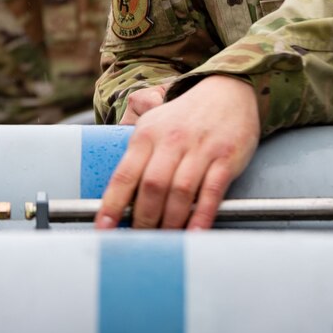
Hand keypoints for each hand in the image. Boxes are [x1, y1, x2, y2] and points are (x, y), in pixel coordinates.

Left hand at [97, 75, 259, 230]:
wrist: (229, 90)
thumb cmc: (185, 116)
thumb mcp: (153, 124)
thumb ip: (136, 155)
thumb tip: (117, 194)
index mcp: (147, 134)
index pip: (124, 174)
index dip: (112, 204)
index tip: (104, 228)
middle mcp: (171, 140)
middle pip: (151, 187)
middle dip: (142, 219)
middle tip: (139, 241)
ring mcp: (200, 149)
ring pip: (179, 192)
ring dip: (170, 222)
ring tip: (165, 241)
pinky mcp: (226, 157)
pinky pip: (212, 191)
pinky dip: (202, 215)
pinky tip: (195, 233)